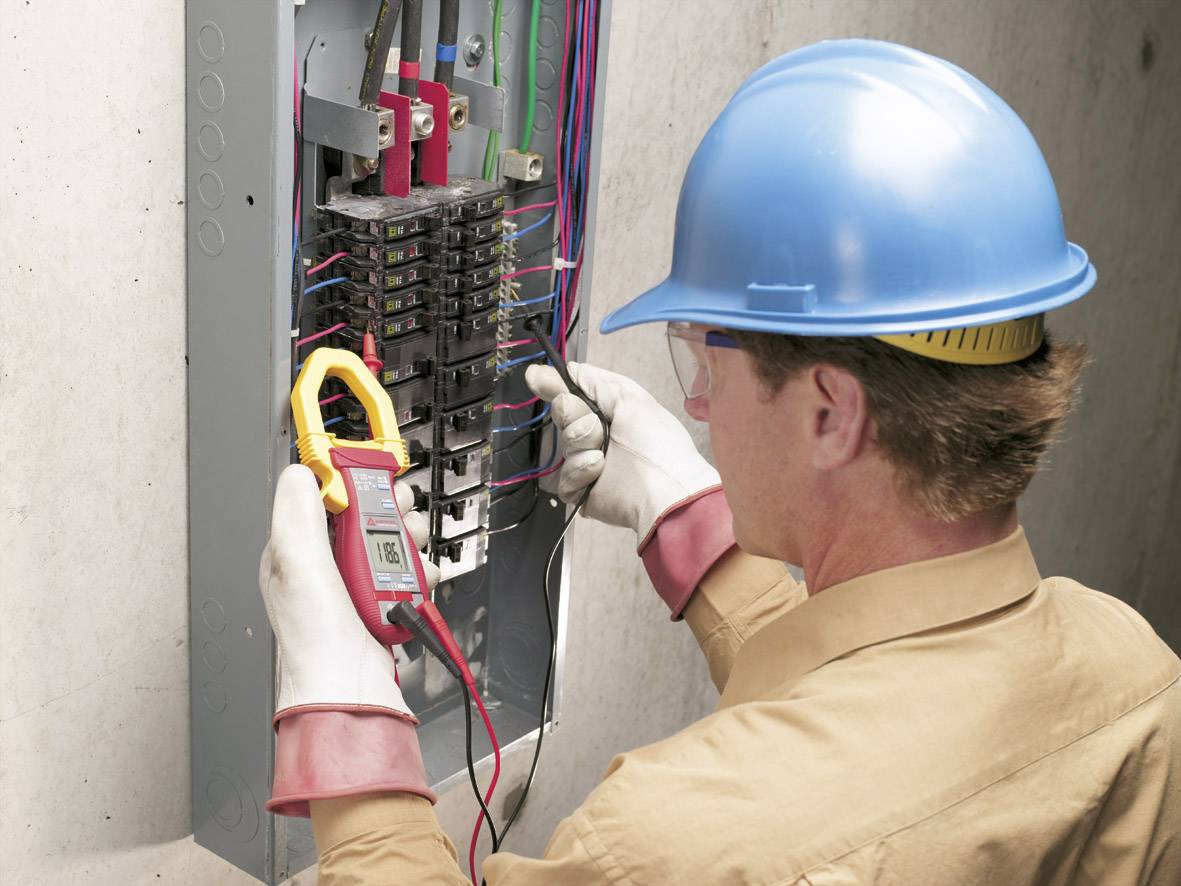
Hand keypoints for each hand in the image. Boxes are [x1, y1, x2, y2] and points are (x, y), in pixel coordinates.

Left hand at [258, 464, 439, 721]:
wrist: (351, 691)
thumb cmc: (314, 641)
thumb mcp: (297, 564)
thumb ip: (297, 514)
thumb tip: (300, 472)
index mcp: (298, 551)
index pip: (323, 498)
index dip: (349, 482)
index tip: (370, 476)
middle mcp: (326, 565)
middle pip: (366, 514)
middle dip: (390, 510)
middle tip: (398, 515)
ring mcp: (356, 582)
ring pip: (393, 539)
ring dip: (410, 540)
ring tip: (410, 553)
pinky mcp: (383, 598)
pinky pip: (408, 569)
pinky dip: (419, 571)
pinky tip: (416, 581)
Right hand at [525, 362, 720, 546]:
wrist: (665, 489)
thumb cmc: (657, 443)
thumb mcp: (630, 398)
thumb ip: (596, 381)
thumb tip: (568, 368)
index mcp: (610, 413)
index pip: (573, 394)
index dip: (554, 385)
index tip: (535, 377)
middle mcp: (598, 436)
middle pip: (564, 415)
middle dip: (575, 416)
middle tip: (596, 425)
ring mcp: (588, 463)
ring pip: (564, 444)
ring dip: (582, 443)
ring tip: (603, 454)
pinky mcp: (582, 491)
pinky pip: (563, 476)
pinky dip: (579, 470)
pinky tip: (598, 470)